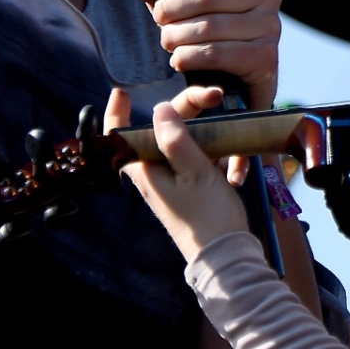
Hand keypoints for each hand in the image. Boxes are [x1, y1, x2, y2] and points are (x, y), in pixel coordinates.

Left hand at [110, 90, 249, 260]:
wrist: (226, 256)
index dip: (117, 113)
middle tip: (213, 96)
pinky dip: (214, 153)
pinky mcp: (191, 189)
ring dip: (205, 134)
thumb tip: (159, 109)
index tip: (122, 92)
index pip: (120, 138)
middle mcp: (155, 175)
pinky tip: (232, 159)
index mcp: (146, 170)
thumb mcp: (194, 172)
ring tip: (227, 128)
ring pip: (183, 144)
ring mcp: (173, 182)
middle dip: (185, 111)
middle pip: (160, 132)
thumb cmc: (207, 216)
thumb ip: (175, 139)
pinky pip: (198, 160)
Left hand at [130, 0, 281, 110]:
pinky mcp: (265, 56)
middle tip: (159, 19)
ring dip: (176, 36)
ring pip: (210, 26)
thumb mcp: (174, 1)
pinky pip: (217, 54)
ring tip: (168, 40)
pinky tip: (178, 60)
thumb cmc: (201, 27)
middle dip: (172, 8)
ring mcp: (270, 24)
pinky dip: (188, 57)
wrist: (230, 76)